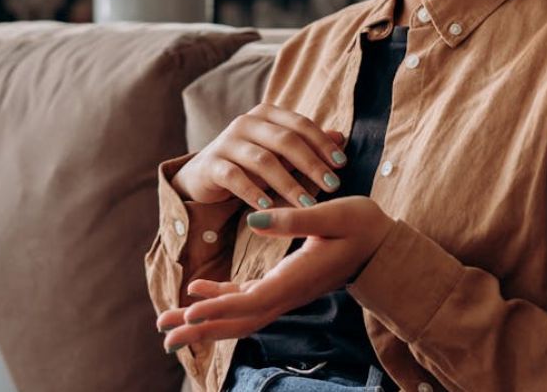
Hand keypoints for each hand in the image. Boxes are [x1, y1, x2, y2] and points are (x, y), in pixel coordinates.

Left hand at [156, 197, 392, 350]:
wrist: (383, 245)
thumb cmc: (362, 225)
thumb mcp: (333, 214)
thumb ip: (294, 219)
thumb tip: (253, 223)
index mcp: (297, 278)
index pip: (252, 301)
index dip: (219, 307)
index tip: (189, 311)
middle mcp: (287, 293)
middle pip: (238, 321)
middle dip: (200, 328)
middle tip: (163, 333)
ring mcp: (283, 293)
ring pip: (237, 316)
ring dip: (202, 320)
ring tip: (167, 323)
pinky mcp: (282, 286)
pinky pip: (245, 301)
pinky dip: (218, 301)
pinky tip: (196, 294)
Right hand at [172, 103, 346, 208]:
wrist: (204, 176)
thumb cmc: (249, 164)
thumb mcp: (280, 153)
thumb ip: (307, 145)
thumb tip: (341, 137)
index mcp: (266, 114)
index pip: (300, 124)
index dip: (322, 143)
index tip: (342, 165)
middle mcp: (246, 122)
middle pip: (285, 140)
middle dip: (312, 164)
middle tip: (333, 186)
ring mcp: (226, 142)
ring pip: (263, 160)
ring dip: (289, 184)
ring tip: (307, 205)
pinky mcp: (210, 164)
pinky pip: (235, 177)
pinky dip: (254, 192)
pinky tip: (269, 208)